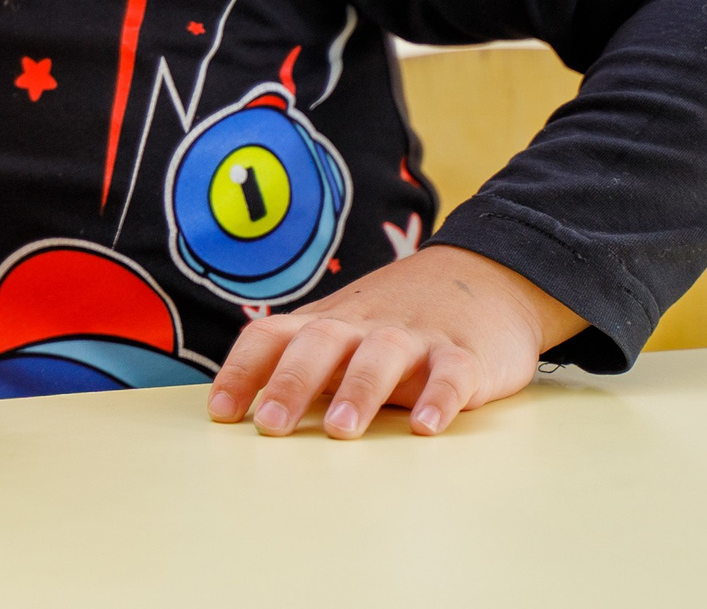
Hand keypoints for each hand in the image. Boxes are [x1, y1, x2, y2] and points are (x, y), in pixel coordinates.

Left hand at [207, 245, 585, 439]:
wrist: (485, 277)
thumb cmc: (397, 323)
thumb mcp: (344, 336)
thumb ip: (303, 365)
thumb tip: (243, 413)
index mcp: (326, 323)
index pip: (271, 335)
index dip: (241, 370)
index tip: (221, 413)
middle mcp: (363, 326)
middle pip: (321, 342)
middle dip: (292, 382)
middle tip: (271, 426)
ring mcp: (415, 337)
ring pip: (382, 355)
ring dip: (359, 390)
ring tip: (340, 430)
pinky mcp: (465, 354)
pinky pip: (452, 372)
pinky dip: (439, 397)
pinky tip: (426, 425)